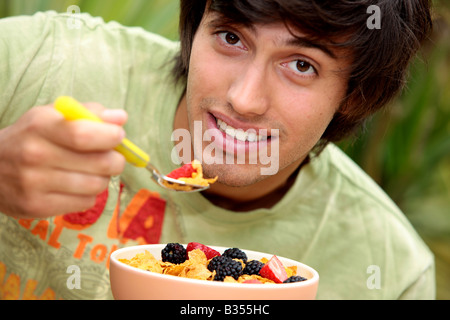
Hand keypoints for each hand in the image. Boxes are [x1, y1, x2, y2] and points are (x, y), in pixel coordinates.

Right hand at [0, 102, 126, 218]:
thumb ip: (89, 113)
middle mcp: (35, 155)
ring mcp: (34, 184)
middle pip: (99, 163)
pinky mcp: (37, 207)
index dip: (111, 137)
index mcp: (40, 126)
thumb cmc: (32, 137)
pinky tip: (77, 186)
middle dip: (116, 160)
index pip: (84, 135)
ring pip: (96, 185)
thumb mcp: (53, 116)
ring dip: (103, 178)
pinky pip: (85, 203)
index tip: (118, 136)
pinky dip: (90, 194)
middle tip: (112, 157)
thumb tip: (121, 118)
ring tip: (92, 171)